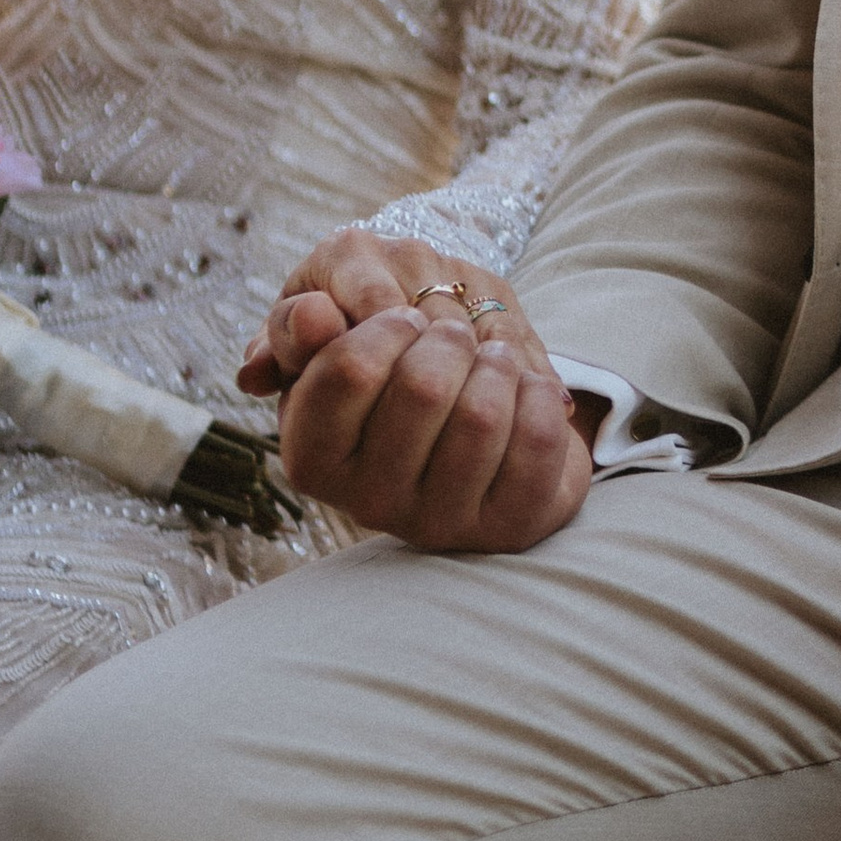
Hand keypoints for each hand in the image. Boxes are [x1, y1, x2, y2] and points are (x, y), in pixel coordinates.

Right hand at [244, 235, 590, 554]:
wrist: (472, 428)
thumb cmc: (393, 368)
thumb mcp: (337, 336)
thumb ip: (300, 323)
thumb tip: (314, 315)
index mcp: (311, 454)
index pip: (349, 368)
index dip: (390, 321)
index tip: (404, 315)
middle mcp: (368, 503)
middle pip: (423, 387)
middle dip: (451, 334)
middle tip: (454, 332)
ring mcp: (439, 522)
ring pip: (482, 416)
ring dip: (499, 360)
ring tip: (493, 358)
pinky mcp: (505, 525)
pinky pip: (538, 439)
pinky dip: (541, 391)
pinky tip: (525, 391)